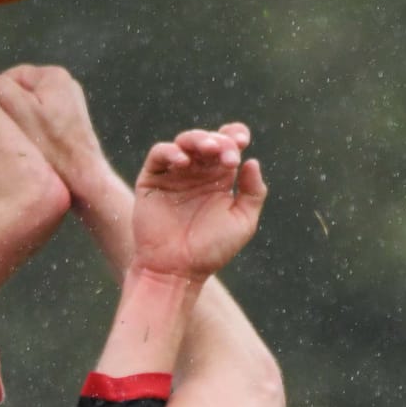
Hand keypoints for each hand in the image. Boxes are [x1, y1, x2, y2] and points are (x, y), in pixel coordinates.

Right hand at [0, 64, 118, 203]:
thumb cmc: (50, 145)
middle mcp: (67, 85)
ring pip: (33, 110)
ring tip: (30, 143)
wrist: (84, 178)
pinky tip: (41, 149)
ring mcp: (73, 106)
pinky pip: (46, 124)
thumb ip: (0, 86)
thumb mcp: (15, 108)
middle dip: (15, 111)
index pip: (10, 77)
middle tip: (16, 133)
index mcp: (54, 75)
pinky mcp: (74, 127)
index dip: (1, 99)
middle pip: (23, 93)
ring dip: (26, 125)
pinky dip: (39, 135)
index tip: (5, 121)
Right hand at [129, 125, 266, 281]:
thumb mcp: (243, 222)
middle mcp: (197, 173)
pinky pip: (159, 154)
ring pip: (185, 141)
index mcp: (219, 179)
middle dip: (221, 142)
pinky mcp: (152, 179)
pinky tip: (184, 162)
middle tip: (228, 157)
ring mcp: (174, 174)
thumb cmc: (211, 251)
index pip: (228, 145)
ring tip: (209, 150)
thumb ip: (253, 192)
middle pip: (209, 140)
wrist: (177, 271)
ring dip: (198, 140)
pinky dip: (171, 152)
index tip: (243, 141)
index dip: (235, 135)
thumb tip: (252, 161)